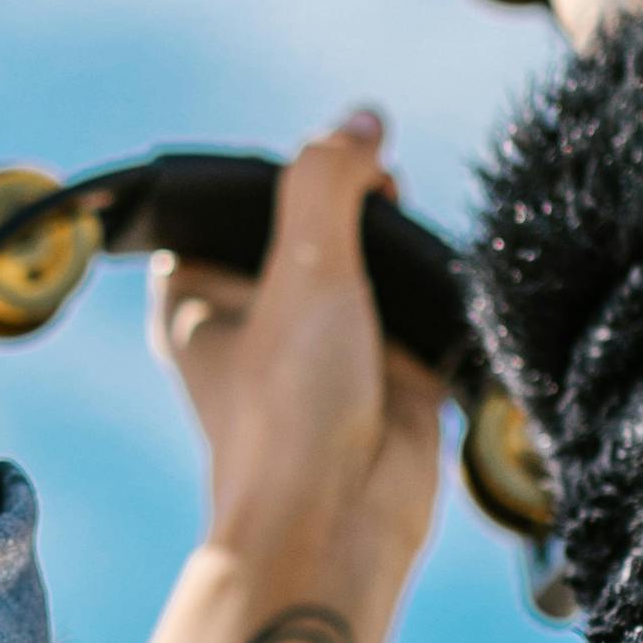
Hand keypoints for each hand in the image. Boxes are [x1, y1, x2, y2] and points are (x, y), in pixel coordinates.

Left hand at [131, 109, 447, 642]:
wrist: (342, 522)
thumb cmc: (291, 410)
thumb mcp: (302, 266)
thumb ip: (328, 180)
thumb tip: (362, 120)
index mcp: (198, 296)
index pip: (228, 205)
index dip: (275, 175)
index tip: (320, 168)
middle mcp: (257, 321)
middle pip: (308, 228)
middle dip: (352, 208)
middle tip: (379, 196)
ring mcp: (324, 349)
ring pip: (366, 268)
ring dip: (397, 251)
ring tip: (408, 248)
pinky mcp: (386, 375)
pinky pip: (414, 311)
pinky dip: (434, 297)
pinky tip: (444, 288)